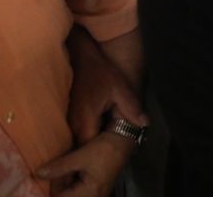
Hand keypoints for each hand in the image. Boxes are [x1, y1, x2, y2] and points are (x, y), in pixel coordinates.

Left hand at [37, 132, 132, 196]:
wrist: (123, 142)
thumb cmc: (105, 149)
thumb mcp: (81, 156)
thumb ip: (59, 167)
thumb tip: (38, 173)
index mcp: (89, 193)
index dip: (48, 192)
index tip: (37, 180)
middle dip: (54, 188)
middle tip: (43, 175)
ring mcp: (93, 194)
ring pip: (70, 194)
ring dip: (60, 185)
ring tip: (51, 173)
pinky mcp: (93, 189)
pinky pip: (75, 191)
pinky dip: (67, 183)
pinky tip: (62, 174)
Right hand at [66, 26, 145, 144]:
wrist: (81, 58)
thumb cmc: (101, 73)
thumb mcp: (120, 88)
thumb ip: (131, 107)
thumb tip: (145, 124)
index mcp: (86, 119)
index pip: (90, 147)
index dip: (102, 153)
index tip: (114, 154)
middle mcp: (73, 123)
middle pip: (82, 148)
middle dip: (96, 152)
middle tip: (112, 152)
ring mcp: (67, 121)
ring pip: (77, 142)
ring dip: (89, 146)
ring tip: (106, 145)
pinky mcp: (67, 117)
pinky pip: (74, 134)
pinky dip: (85, 137)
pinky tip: (98, 133)